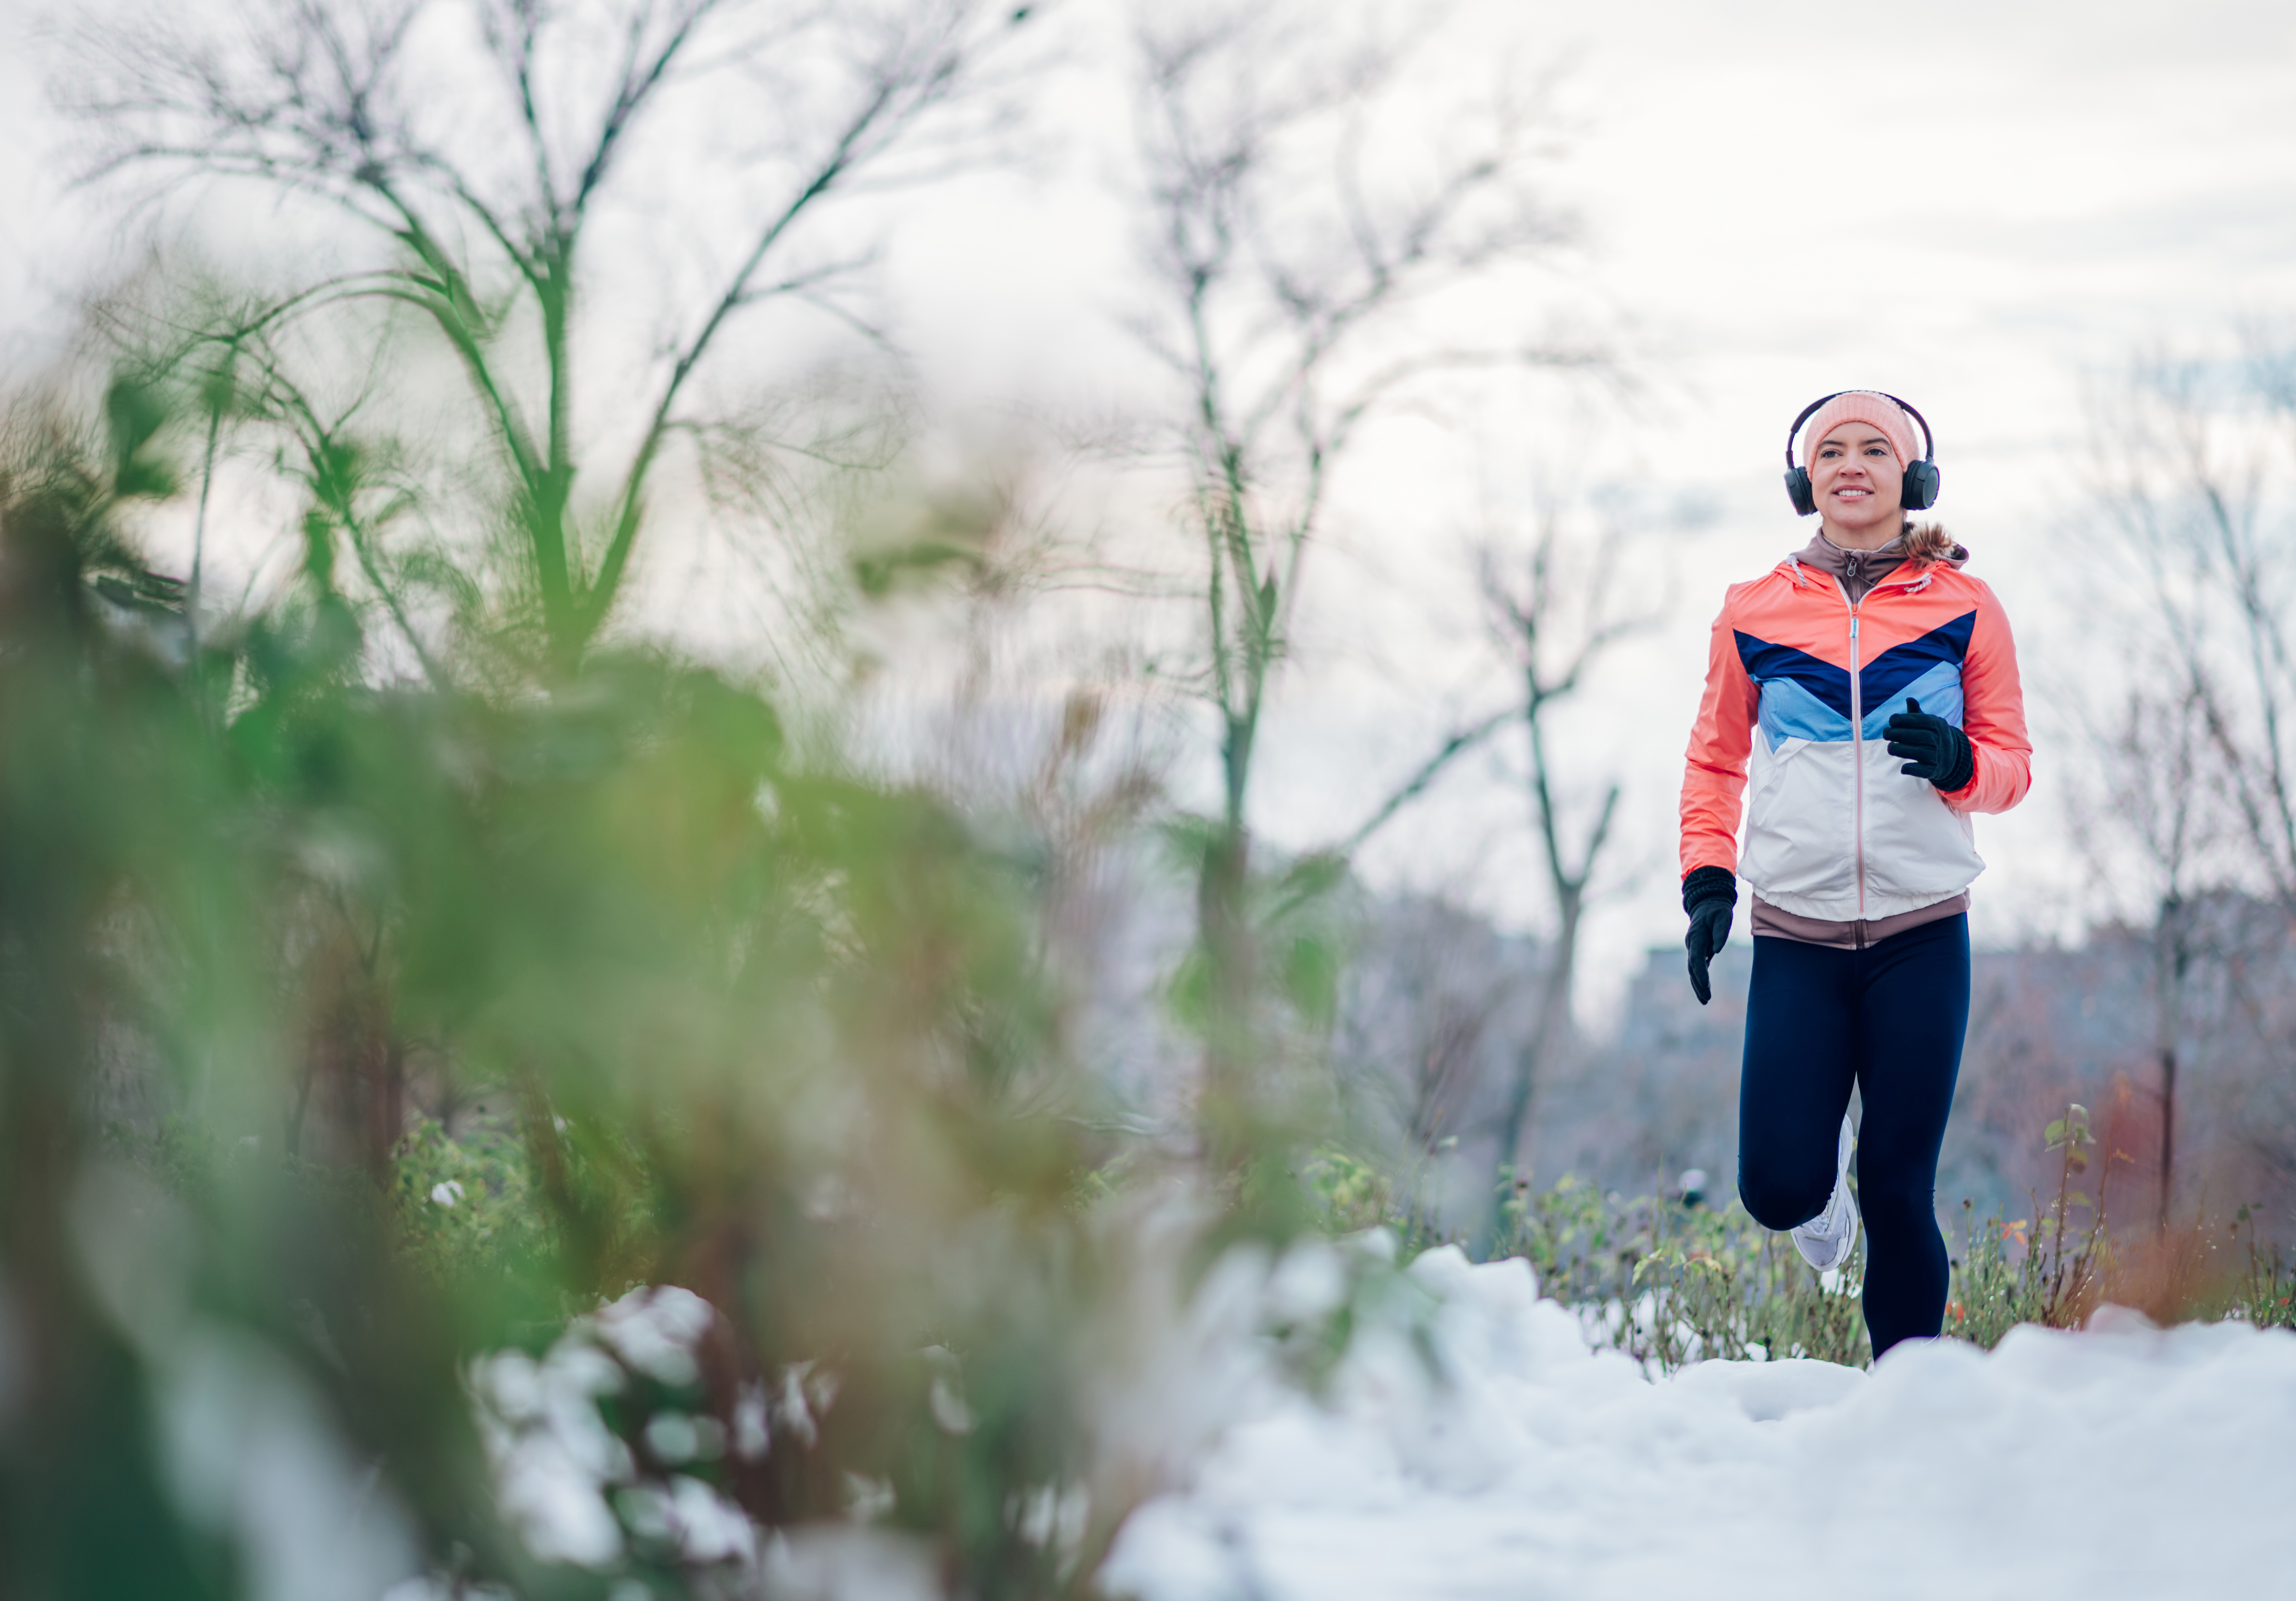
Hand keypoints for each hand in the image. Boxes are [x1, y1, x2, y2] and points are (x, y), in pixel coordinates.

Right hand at [1682, 866, 1735, 1005]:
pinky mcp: (1698, 950)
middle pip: (1692, 968)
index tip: (1706, 986)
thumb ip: (1720, 932)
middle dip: (1698, 984)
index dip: (1700, 973)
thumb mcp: (1723, 916)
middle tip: (1706, 999)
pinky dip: (1700, 979)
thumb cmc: (1717, 909)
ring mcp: (1693, 947)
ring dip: (1698, 985)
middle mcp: (1692, 944)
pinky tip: (1705, 990)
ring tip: (1705, 1000)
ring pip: (1692, 970)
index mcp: (1696, 937)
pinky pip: (1697, 967)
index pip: (1696, 959)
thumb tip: (1717, 950)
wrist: (1707, 902)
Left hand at [1883, 696, 1973, 791]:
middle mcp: (1940, 740)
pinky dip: (1913, 769)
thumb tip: (1909, 699)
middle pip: (1920, 736)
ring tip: (1890, 747)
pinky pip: (1924, 770)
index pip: (1922, 721)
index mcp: (1938, 725)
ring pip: (1920, 753)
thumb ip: (1916, 713)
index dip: (1905, 719)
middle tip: (1885, 733)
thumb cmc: (1932, 735)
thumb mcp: (1927, 723)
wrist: (1950, 756)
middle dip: (1899, 734)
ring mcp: (1938, 755)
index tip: (1891, 720)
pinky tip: (1902, 767)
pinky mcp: (1935, 769)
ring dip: (1902, 750)